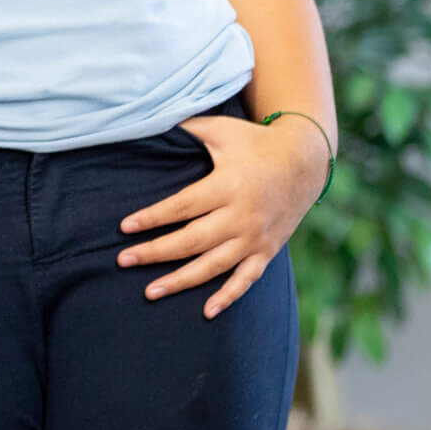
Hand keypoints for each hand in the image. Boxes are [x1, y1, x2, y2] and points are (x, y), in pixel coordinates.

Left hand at [118, 114, 329, 315]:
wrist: (307, 161)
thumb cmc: (255, 142)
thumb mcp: (222, 129)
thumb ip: (187, 128)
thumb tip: (150, 117)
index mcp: (227, 186)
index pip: (181, 207)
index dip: (152, 218)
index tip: (124, 228)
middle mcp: (241, 216)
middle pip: (191, 241)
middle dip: (155, 252)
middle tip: (123, 261)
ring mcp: (256, 237)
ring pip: (214, 266)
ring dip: (181, 281)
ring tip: (150, 292)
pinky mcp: (268, 250)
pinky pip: (247, 279)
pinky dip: (229, 297)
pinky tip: (207, 312)